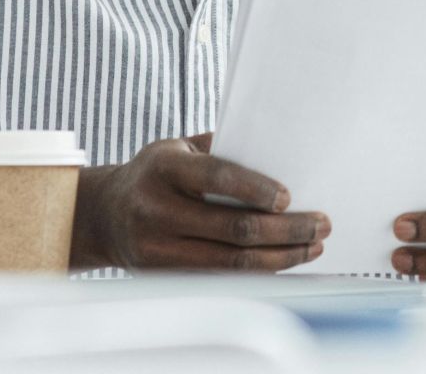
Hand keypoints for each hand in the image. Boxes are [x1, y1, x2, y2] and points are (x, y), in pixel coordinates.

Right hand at [75, 132, 329, 271]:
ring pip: (231, 261)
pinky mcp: (164, 274)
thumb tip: (280, 153)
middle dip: (286, 229)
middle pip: (233, 227)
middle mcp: (156, 208)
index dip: (255, 189)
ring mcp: (158, 247)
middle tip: (321, 224)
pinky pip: (221, 277)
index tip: (289, 198)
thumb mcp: (178, 147)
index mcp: (164, 167)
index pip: (216, 177)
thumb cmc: (157, 173)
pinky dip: (258, 272)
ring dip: (281, 256)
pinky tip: (283, 261)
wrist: (105, 214)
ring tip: (313, 246)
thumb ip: (221, 149)